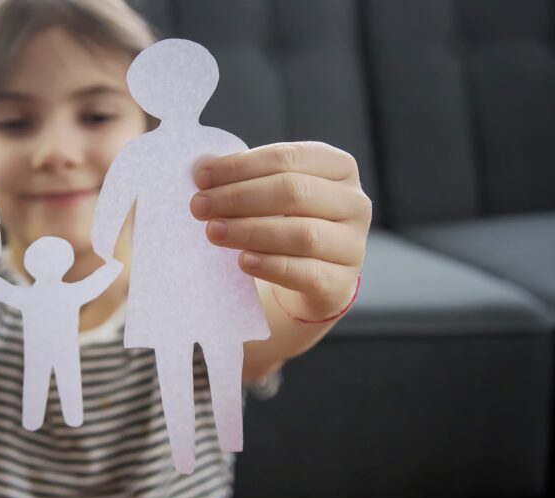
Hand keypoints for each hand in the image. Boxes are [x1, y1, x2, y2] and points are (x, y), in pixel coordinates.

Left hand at [192, 142, 370, 319]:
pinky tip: (243, 261)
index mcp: (339, 168)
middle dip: (239, 198)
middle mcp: (354, 203)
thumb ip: (244, 178)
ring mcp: (352, 245)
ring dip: (251, 231)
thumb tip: (203, 168)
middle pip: (294, 193)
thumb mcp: (270, 194)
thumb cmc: (285, 223)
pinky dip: (271, 266)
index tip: (201, 177)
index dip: (241, 166)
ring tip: (213, 232)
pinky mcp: (341, 282)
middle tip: (200, 206)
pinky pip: (305, 273)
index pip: (287, 158)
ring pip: (302, 234)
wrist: (309, 278)